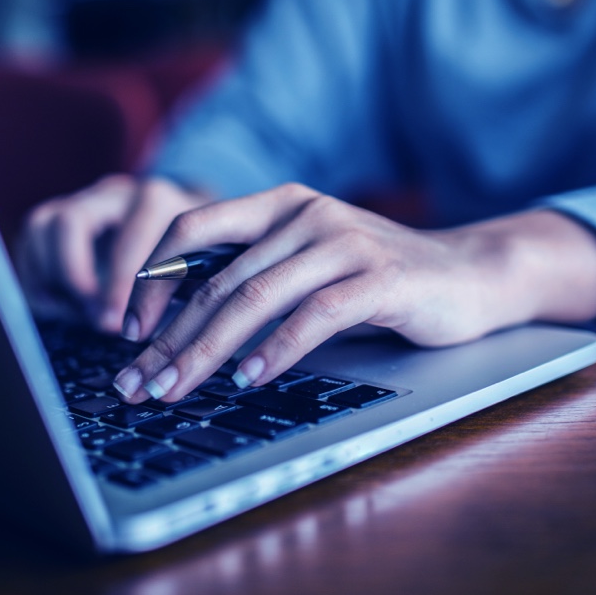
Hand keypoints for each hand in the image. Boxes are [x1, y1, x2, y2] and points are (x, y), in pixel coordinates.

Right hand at [15, 174, 209, 331]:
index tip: (121, 324)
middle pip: (70, 221)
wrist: (188, 226)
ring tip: (77, 312)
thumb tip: (162, 339)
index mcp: (156, 200)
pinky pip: (31, 240)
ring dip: (52, 276)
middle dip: (75, 277)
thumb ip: (183, 292)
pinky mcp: (62, 216)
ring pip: (43, 226)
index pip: (131, 234)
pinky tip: (62, 305)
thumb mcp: (202, 269)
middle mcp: (115, 193)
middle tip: (94, 318)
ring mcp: (84, 201)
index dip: (121, 284)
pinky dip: (38, 276)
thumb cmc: (198, 256)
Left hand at [111, 182, 595, 402]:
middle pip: (217, 278)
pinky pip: (312, 316)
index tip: (125, 333)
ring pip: (255, 298)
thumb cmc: (380, 278)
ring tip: (176, 391)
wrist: (470, 274)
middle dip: (170, 338)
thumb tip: (178, 329)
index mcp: (278, 204)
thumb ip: (256, 275)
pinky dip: (274, 351)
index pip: (191, 228)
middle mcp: (305, 213)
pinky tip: (248, 380)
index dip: (151, 280)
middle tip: (138, 384)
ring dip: (207, 352)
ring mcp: (342, 241)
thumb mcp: (308, 264)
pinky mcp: (378, 277)